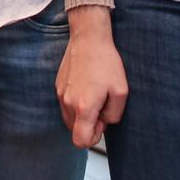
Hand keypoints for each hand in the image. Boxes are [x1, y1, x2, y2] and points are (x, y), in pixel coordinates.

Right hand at [55, 5, 127, 148]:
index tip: (101, 122)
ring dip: (81, 114)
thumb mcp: (121, 92)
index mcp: (84, 107)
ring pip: (69, 118)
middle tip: (101, 106)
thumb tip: (104, 121)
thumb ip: (114, 115)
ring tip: (93, 95)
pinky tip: (86, 86)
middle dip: (88, 125)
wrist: (88, 39)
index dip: (92, 138)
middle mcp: (68, 103)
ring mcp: (60, 94)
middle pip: (74, 131)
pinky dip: (75, 103)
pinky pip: (65, 104)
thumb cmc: (106, 63)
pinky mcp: (57, 85)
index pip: (80, 141)